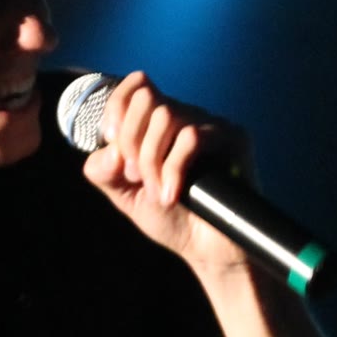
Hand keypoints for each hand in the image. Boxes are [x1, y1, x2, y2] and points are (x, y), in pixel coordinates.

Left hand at [79, 70, 252, 274]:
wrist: (206, 250)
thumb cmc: (170, 219)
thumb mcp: (123, 194)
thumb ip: (103, 170)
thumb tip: (109, 149)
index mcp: (157, 123)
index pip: (136, 86)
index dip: (116, 107)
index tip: (112, 144)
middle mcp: (185, 117)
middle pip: (146, 99)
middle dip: (131, 141)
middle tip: (136, 178)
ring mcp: (210, 125)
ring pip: (167, 117)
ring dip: (151, 160)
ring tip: (156, 193)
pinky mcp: (233, 139)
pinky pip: (193, 137)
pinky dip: (173, 169)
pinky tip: (172, 195)